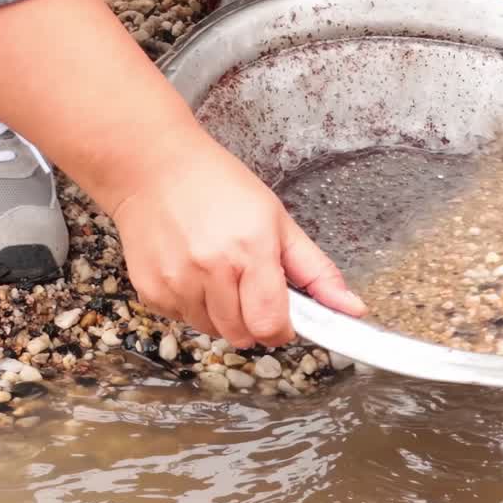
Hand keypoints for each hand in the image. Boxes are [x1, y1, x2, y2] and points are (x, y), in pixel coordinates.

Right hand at [110, 140, 367, 348]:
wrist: (152, 167)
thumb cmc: (218, 186)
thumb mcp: (277, 220)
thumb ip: (316, 271)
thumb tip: (352, 309)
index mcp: (251, 250)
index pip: (270, 325)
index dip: (280, 328)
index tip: (279, 315)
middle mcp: (211, 270)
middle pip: (241, 335)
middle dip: (250, 320)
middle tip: (245, 286)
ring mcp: (176, 282)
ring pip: (209, 330)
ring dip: (218, 314)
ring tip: (214, 273)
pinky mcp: (150, 289)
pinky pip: (180, 319)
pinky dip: (189, 305)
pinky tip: (188, 270)